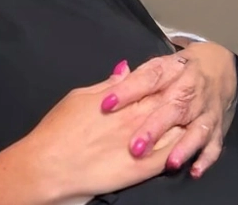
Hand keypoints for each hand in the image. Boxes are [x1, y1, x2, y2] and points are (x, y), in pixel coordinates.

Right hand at [21, 66, 185, 201]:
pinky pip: (172, 155)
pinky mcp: (144, 168)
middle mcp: (134, 118)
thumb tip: (125, 68)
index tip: (172, 72)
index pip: (150, 81)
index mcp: (120, 99)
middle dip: (178, 94)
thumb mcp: (79, 97)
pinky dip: (180, 148)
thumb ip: (108, 84)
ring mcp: (142, 143)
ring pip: (175, 128)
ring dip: (182, 121)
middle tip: (185, 91)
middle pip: (166, 102)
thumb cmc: (59, 128)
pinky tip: (181, 144)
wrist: (52, 164)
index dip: (164, 75)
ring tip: (185, 117)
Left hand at [101, 44, 237, 176]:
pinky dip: (205, 158)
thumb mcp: (157, 65)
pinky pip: (214, 145)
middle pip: (173, 108)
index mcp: (171, 71)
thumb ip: (133, 77)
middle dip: (154, 128)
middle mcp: (190, 91)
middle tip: (135, 147)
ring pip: (196, 129)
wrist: (217, 67)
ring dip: (183, 147)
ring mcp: (205, 111)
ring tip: (169, 163)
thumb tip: (110, 81)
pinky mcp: (217, 128)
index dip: (127, 91)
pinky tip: (194, 170)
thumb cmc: (177, 70)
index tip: (107, 104)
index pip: (147, 80)